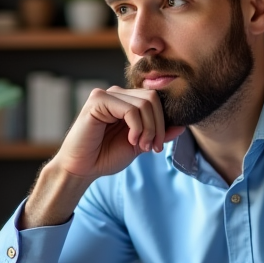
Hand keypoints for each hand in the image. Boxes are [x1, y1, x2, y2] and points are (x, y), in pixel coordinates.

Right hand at [56, 86, 185, 180]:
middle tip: (152, 148)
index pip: (155, 100)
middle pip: (153, 99)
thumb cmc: (105, 157)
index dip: (163, 122)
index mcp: (125, 101)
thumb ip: (158, 134)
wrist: (81, 169)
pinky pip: (130, 109)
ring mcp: (106, 95)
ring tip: (141, 146)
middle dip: (158, 126)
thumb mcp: (139, 145)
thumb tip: (182, 126)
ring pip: (144, 104)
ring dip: (149, 129)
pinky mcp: (97, 101)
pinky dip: (137, 127)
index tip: (158, 146)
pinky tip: (131, 140)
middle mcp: (116, 94)